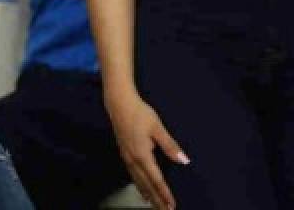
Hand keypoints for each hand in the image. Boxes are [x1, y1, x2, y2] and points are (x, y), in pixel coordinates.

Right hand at [107, 89, 187, 209]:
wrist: (118, 103)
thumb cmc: (140, 113)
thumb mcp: (158, 127)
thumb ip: (170, 145)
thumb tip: (184, 160)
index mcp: (142, 155)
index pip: (156, 179)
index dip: (164, 193)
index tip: (172, 204)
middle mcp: (133, 159)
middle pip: (145, 183)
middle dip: (155, 198)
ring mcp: (126, 156)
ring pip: (137, 180)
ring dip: (146, 193)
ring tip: (152, 204)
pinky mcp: (123, 152)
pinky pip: (131, 174)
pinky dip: (137, 183)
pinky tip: (140, 186)